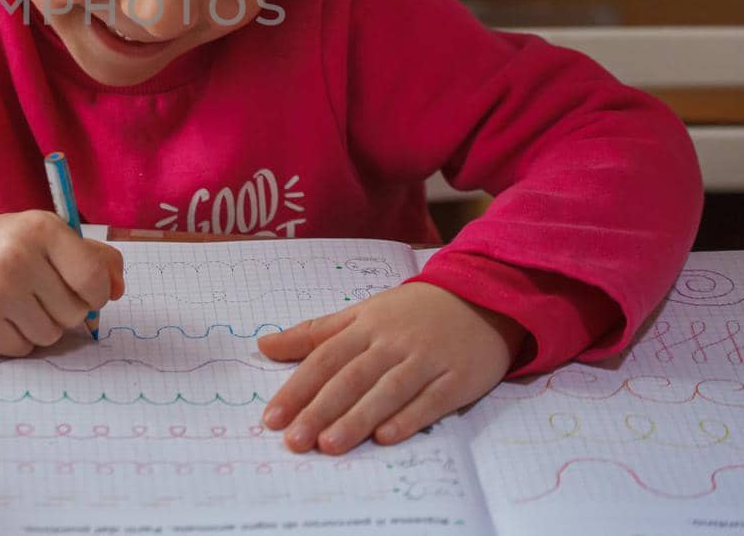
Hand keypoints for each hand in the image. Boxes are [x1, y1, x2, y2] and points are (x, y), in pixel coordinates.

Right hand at [0, 211, 124, 355]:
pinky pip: (24, 349)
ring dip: (43, 324)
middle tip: (41, 290)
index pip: (94, 280)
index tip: (84, 289)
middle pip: (75, 313)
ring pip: (51, 336)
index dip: (97, 292)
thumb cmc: (14, 247)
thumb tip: (116, 291)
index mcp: (42, 230)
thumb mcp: (55, 236)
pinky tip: (2, 315)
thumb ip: (98, 259)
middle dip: (66, 307)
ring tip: (21, 302)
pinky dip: (19, 338)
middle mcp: (16, 258)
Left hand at [257, 282, 525, 453]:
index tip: (273, 418)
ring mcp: (425, 361)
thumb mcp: (361, 314)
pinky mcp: (456, 379)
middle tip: (294, 440)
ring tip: (329, 446)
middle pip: (350, 379)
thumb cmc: (411, 313)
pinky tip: (386, 437)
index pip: (323, 359)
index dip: (297, 388)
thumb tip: (264, 346)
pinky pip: (430, 401)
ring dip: (357, 419)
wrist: (479, 298)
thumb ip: (314, 332)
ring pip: (386, 391)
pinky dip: (408, 418)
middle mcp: (391, 343)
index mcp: (365, 326)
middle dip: (319, 411)